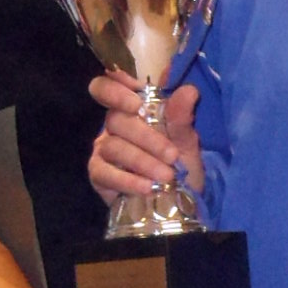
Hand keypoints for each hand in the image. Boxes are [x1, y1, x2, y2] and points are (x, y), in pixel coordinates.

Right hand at [88, 69, 203, 206]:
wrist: (178, 201)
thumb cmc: (180, 165)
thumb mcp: (187, 142)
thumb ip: (182, 117)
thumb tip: (189, 90)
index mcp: (133, 109)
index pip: (108, 86)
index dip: (114, 89)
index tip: (136, 102)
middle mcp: (114, 125)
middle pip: (116, 119)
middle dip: (147, 138)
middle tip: (172, 155)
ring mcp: (103, 149)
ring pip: (113, 147)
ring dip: (142, 162)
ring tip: (166, 176)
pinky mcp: (98, 174)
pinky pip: (105, 173)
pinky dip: (127, 180)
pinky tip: (147, 188)